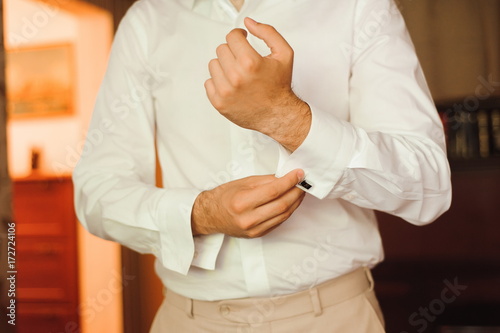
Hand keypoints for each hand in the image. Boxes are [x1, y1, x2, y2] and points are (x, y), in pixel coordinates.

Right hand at [192, 169, 305, 237]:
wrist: (211, 216)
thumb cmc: (225, 196)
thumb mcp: (243, 182)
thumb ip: (266, 180)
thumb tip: (285, 177)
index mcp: (242, 202)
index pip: (273, 191)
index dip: (289, 181)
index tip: (299, 173)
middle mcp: (249, 218)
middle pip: (282, 204)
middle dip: (296, 192)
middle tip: (303, 182)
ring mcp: (254, 229)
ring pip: (283, 215)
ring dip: (295, 202)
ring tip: (299, 190)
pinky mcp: (258, 234)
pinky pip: (279, 222)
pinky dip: (288, 211)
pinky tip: (291, 201)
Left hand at [205, 17, 310, 151]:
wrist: (278, 115)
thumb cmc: (279, 87)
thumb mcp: (283, 54)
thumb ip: (267, 33)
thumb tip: (249, 23)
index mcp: (250, 63)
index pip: (232, 37)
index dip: (239, 36)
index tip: (242, 41)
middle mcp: (236, 77)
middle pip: (221, 49)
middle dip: (233, 52)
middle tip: (244, 62)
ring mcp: (225, 91)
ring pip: (213, 64)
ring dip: (224, 67)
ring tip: (238, 75)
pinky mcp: (219, 103)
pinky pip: (208, 82)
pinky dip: (219, 83)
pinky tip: (232, 86)